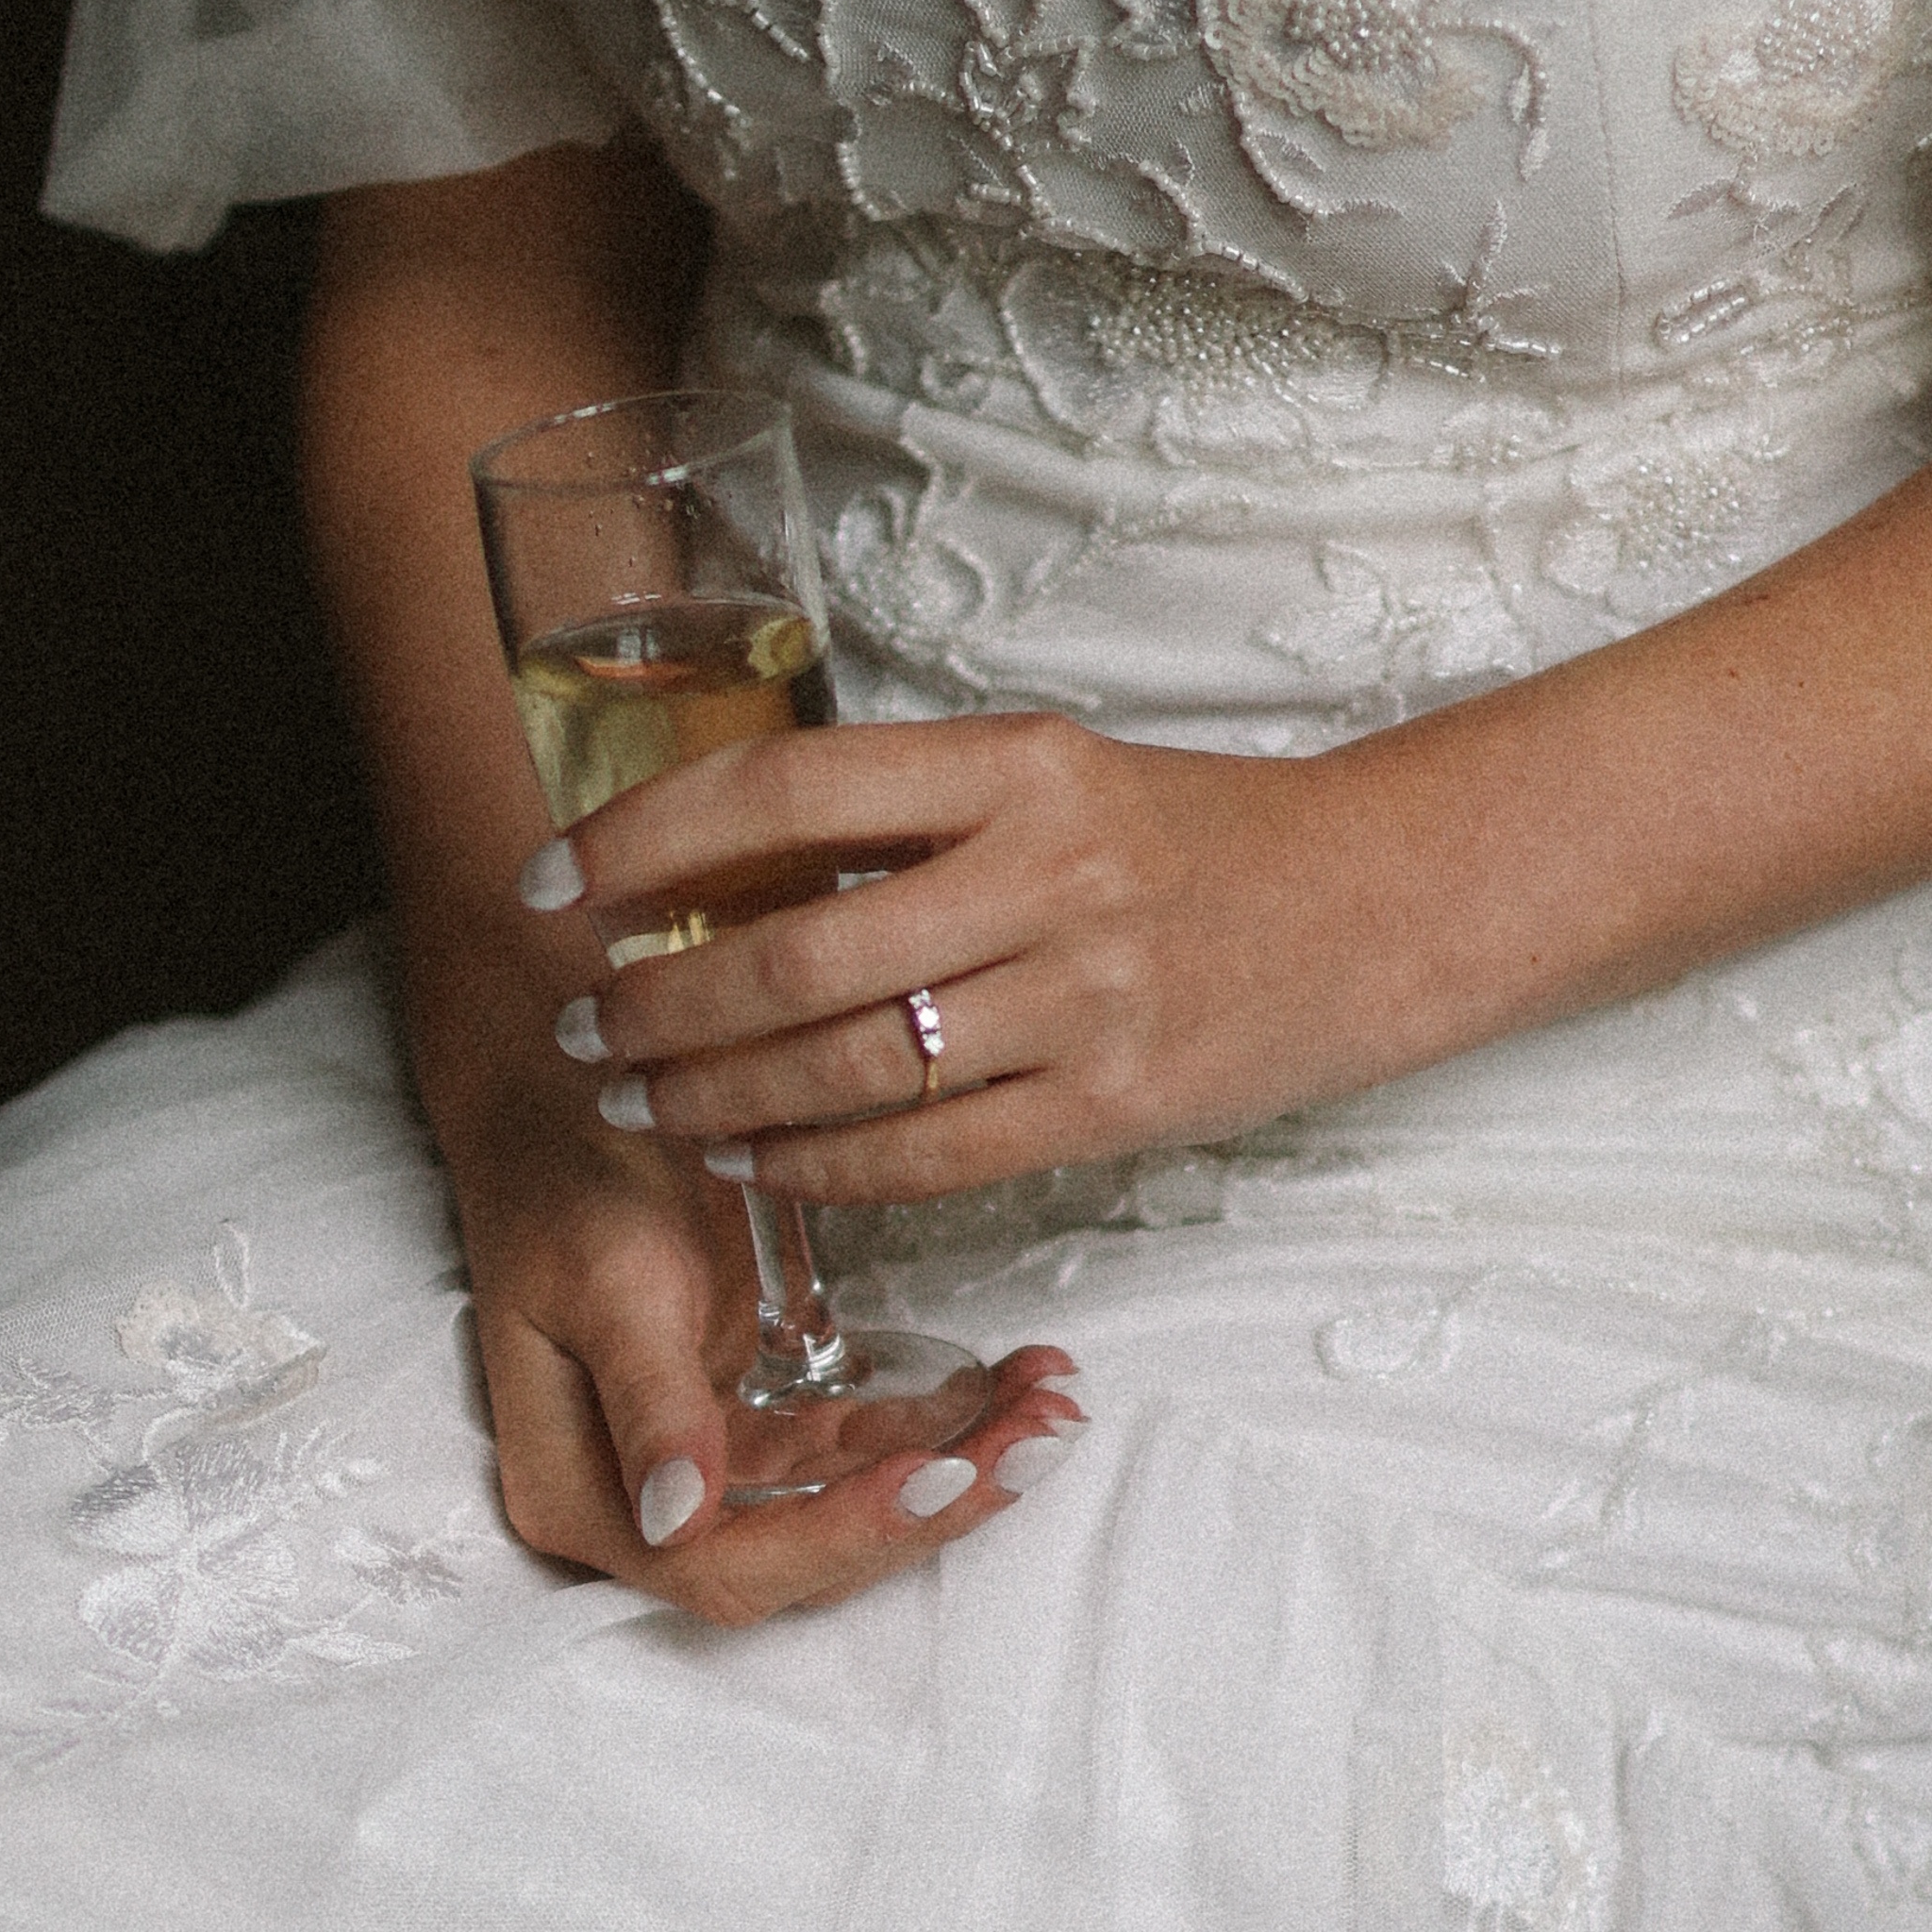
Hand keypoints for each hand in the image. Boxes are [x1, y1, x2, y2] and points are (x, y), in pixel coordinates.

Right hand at [424, 1062, 1082, 1627]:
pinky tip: (1014, 1377)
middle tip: (1041, 1436)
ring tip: (1052, 1404)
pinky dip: (942, 1418)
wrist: (570, 1091)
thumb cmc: (565, 1174)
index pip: (725, 1567)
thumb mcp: (605, 1277)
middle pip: (810, 1554)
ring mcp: (711, 1468)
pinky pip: (863, 1444)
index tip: (939, 1474)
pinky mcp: (762, 1423)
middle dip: (934, 1501)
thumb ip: (648, 1403)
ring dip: (960, 1460)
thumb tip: (676, 1518)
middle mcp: (644, 1506)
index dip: (839, 1536)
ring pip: (854, 1501)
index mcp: (582, 1495)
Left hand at [520, 710, 1402, 1201]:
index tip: (554, 881)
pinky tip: (750, 1159)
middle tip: (582, 1026)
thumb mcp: (1048, 776)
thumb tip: (705, 863)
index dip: (646, 842)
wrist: (1376, 906)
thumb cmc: (1185, 839)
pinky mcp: (1114, 1108)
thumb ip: (899, 813)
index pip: (785, 793)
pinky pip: (927, 1156)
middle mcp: (1047, 877)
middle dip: (657, 1002)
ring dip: (715, 1095)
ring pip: (848, 1068)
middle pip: (795, 954)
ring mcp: (1085, 1002)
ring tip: (642, 1098)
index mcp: (1017, 765)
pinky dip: (817, 1166)